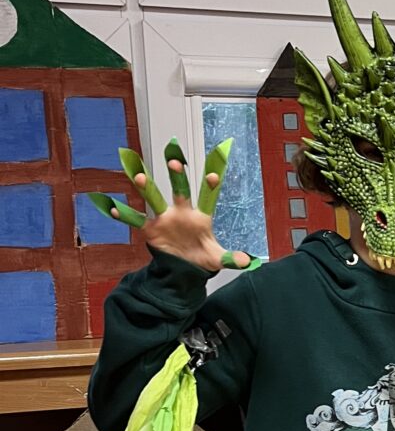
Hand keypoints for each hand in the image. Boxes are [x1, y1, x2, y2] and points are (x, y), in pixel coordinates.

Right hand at [87, 140, 260, 271]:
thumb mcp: (217, 259)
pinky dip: (124, 214)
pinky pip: (135, 220)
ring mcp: (164, 218)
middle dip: (177, 176)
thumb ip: (231, 258)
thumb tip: (247, 262)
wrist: (183, 268)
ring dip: (147, 187)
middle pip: (180, 190)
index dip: (210, 186)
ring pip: (154, 198)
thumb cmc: (202, 258)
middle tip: (175, 161)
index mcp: (200, 215)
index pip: (207, 197)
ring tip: (138, 175)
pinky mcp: (150, 229)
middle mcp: (181, 212)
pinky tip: (111, 207)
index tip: (214, 174)